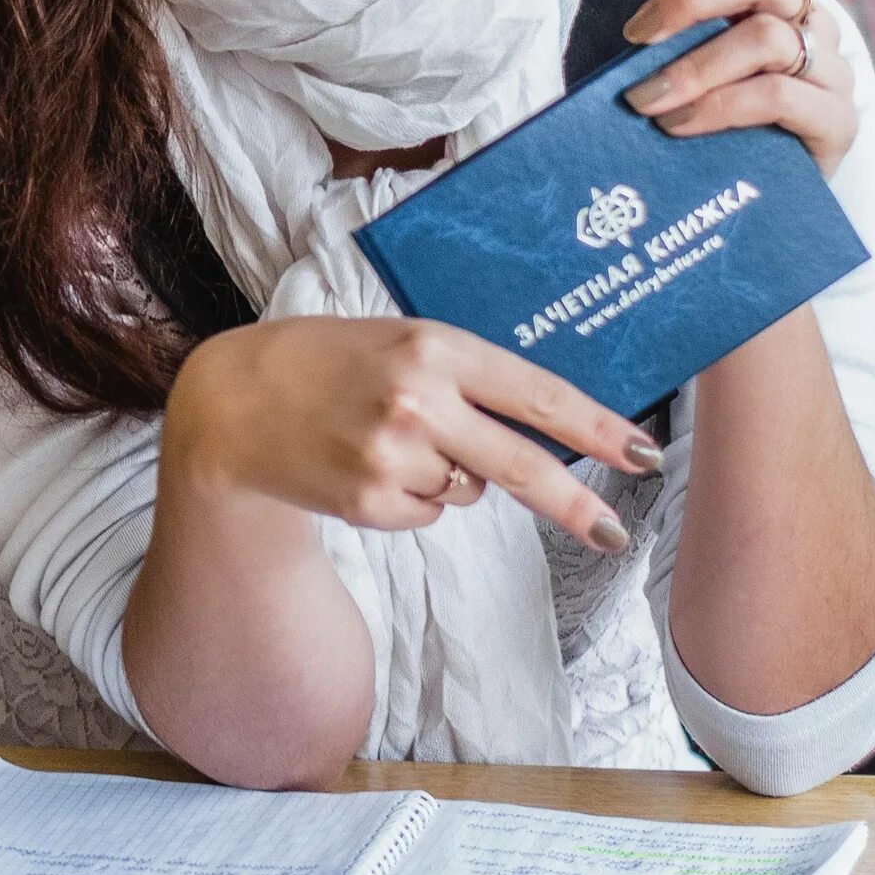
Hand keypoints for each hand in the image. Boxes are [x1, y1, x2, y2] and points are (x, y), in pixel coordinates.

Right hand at [166, 317, 659, 552]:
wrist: (232, 402)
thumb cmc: (325, 362)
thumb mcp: (397, 342)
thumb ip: (464, 377)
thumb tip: (540, 432)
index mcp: (432, 346)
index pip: (534, 393)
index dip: (596, 427)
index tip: (642, 452)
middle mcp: (417, 399)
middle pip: (521, 464)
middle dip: (575, 504)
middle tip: (614, 532)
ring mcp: (392, 455)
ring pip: (470, 489)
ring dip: (451, 476)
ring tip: (385, 441)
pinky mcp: (369, 500)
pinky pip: (428, 512)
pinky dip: (411, 498)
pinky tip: (365, 466)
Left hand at [620, 0, 859, 175]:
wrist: (735, 201)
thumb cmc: (691, 109)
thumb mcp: (672, 49)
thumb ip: (657, 6)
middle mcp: (814, 22)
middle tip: (637, 32)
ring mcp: (831, 71)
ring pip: (766, 38)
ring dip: (693, 67)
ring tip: (643, 100)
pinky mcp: (836, 123)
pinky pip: (777, 95)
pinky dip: (716, 107)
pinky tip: (676, 125)